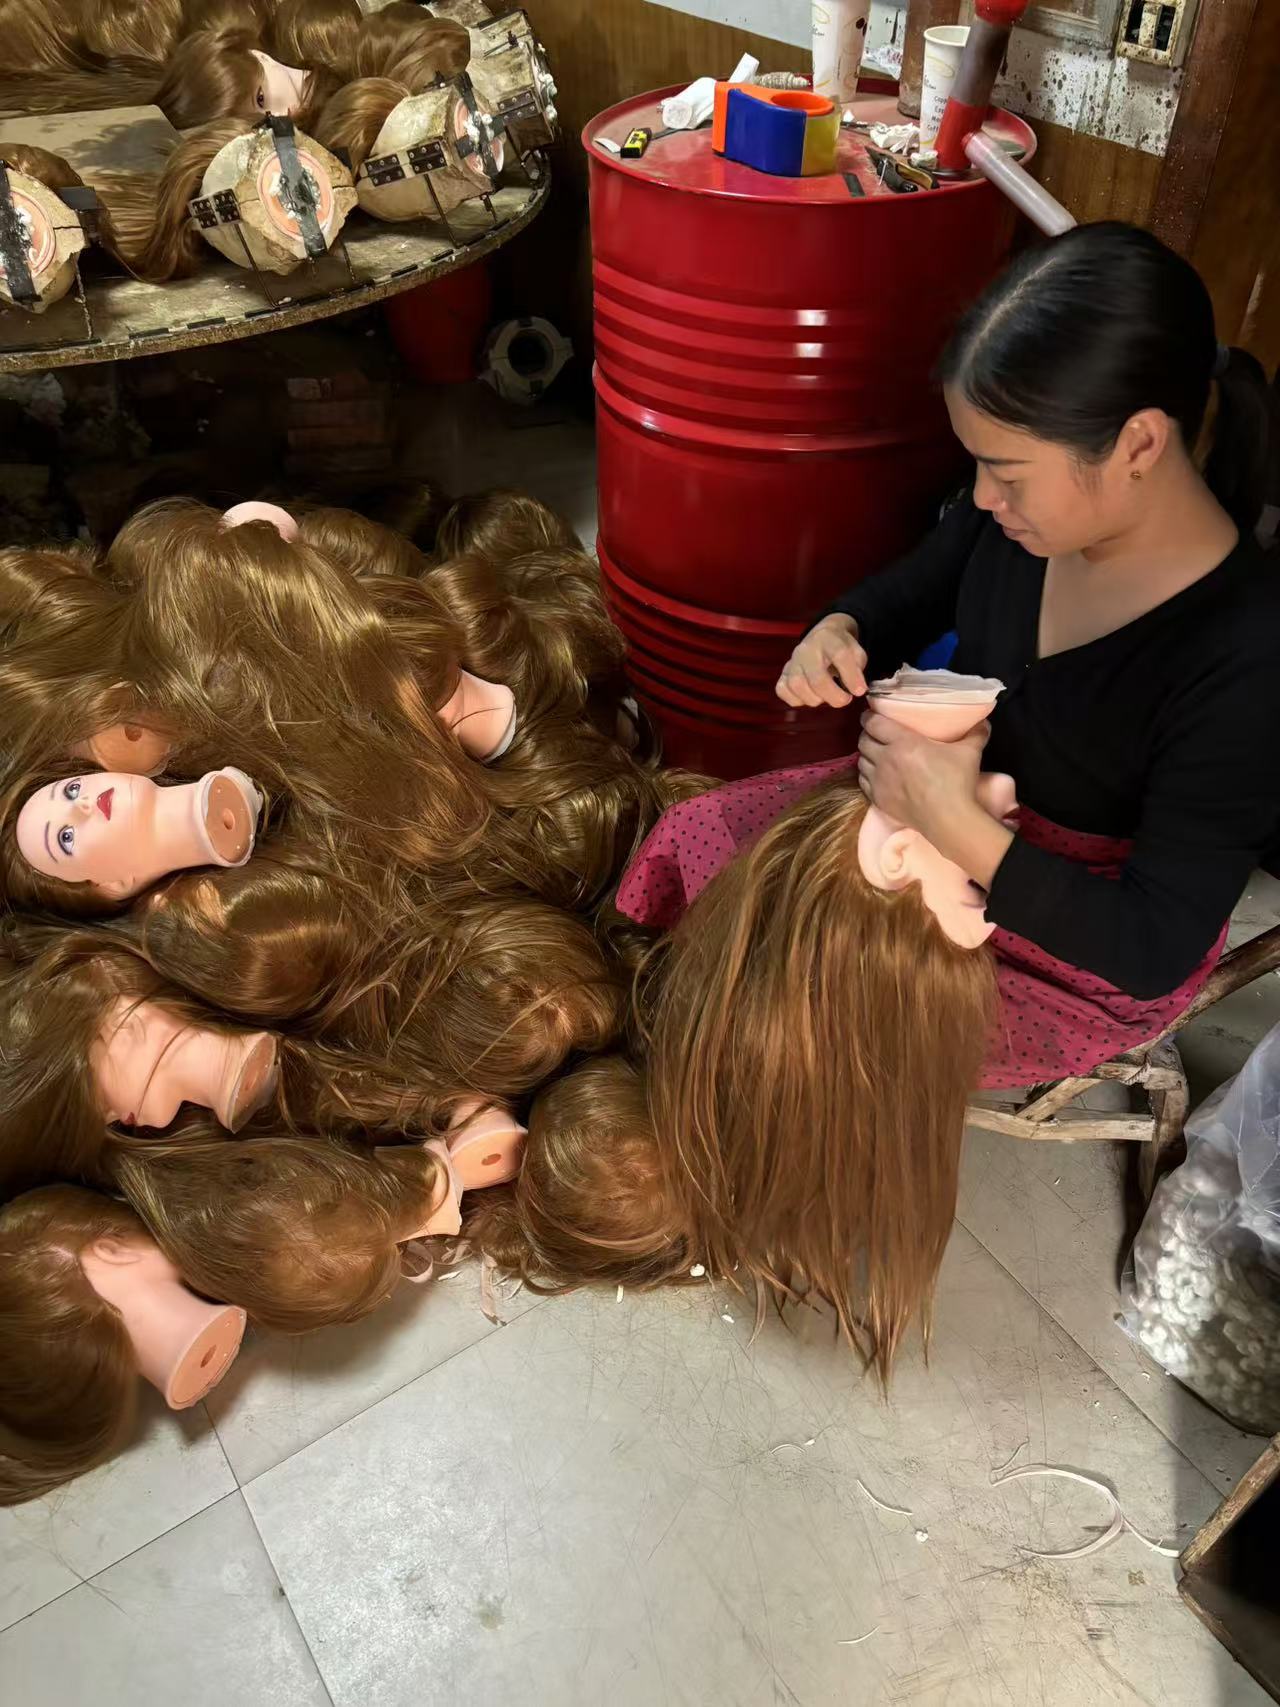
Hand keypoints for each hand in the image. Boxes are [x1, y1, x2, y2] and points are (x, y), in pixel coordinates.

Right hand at [776, 614, 867, 708]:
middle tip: (845, 699)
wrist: (822, 637)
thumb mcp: (856, 651)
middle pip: (816, 678)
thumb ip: (858, 667)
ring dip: (815, 698)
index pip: (840, 655)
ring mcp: (792, 661)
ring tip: (826, 696)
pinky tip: (810, 696)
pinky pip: (783, 690)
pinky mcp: (783, 673)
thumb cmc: (840, 648)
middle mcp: (807, 649)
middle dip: (834, 696)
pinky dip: (797, 699)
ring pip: (798, 686)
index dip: (851, 677)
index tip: (860, 691)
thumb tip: (856, 689)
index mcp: (828, 639)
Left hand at [857, 712, 989, 843]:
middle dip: (868, 734)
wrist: (948, 819)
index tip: (871, 714)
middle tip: (877, 734)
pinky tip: (877, 775)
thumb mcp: (969, 752)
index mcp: (903, 742)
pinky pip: (863, 782)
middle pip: (863, 740)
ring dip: (867, 755)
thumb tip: (983, 722)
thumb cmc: (956, 782)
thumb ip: (975, 734)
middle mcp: (885, 759)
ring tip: (877, 755)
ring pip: (861, 761)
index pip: (874, 723)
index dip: (869, 716)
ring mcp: (879, 781)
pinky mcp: (878, 799)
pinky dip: (867, 775)